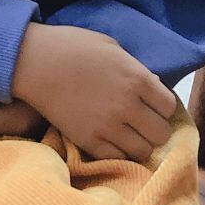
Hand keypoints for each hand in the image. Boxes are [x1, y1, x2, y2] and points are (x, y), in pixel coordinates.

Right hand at [10, 23, 178, 159]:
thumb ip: (135, 69)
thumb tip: (152, 87)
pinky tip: (112, 141)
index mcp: (137, 78)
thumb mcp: (112, 47)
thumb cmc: (72, 47)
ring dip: (139, 143)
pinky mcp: (88, 140)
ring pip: (143, 150)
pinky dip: (119, 153)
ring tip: (128, 135)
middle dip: (155, 128)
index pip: (169, 106)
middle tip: (142, 122)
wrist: (34, 61)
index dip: (162, 106)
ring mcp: (108, 125)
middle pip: (161, 133)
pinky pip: (117, 158)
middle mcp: (127, 104)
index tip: (151, 104)